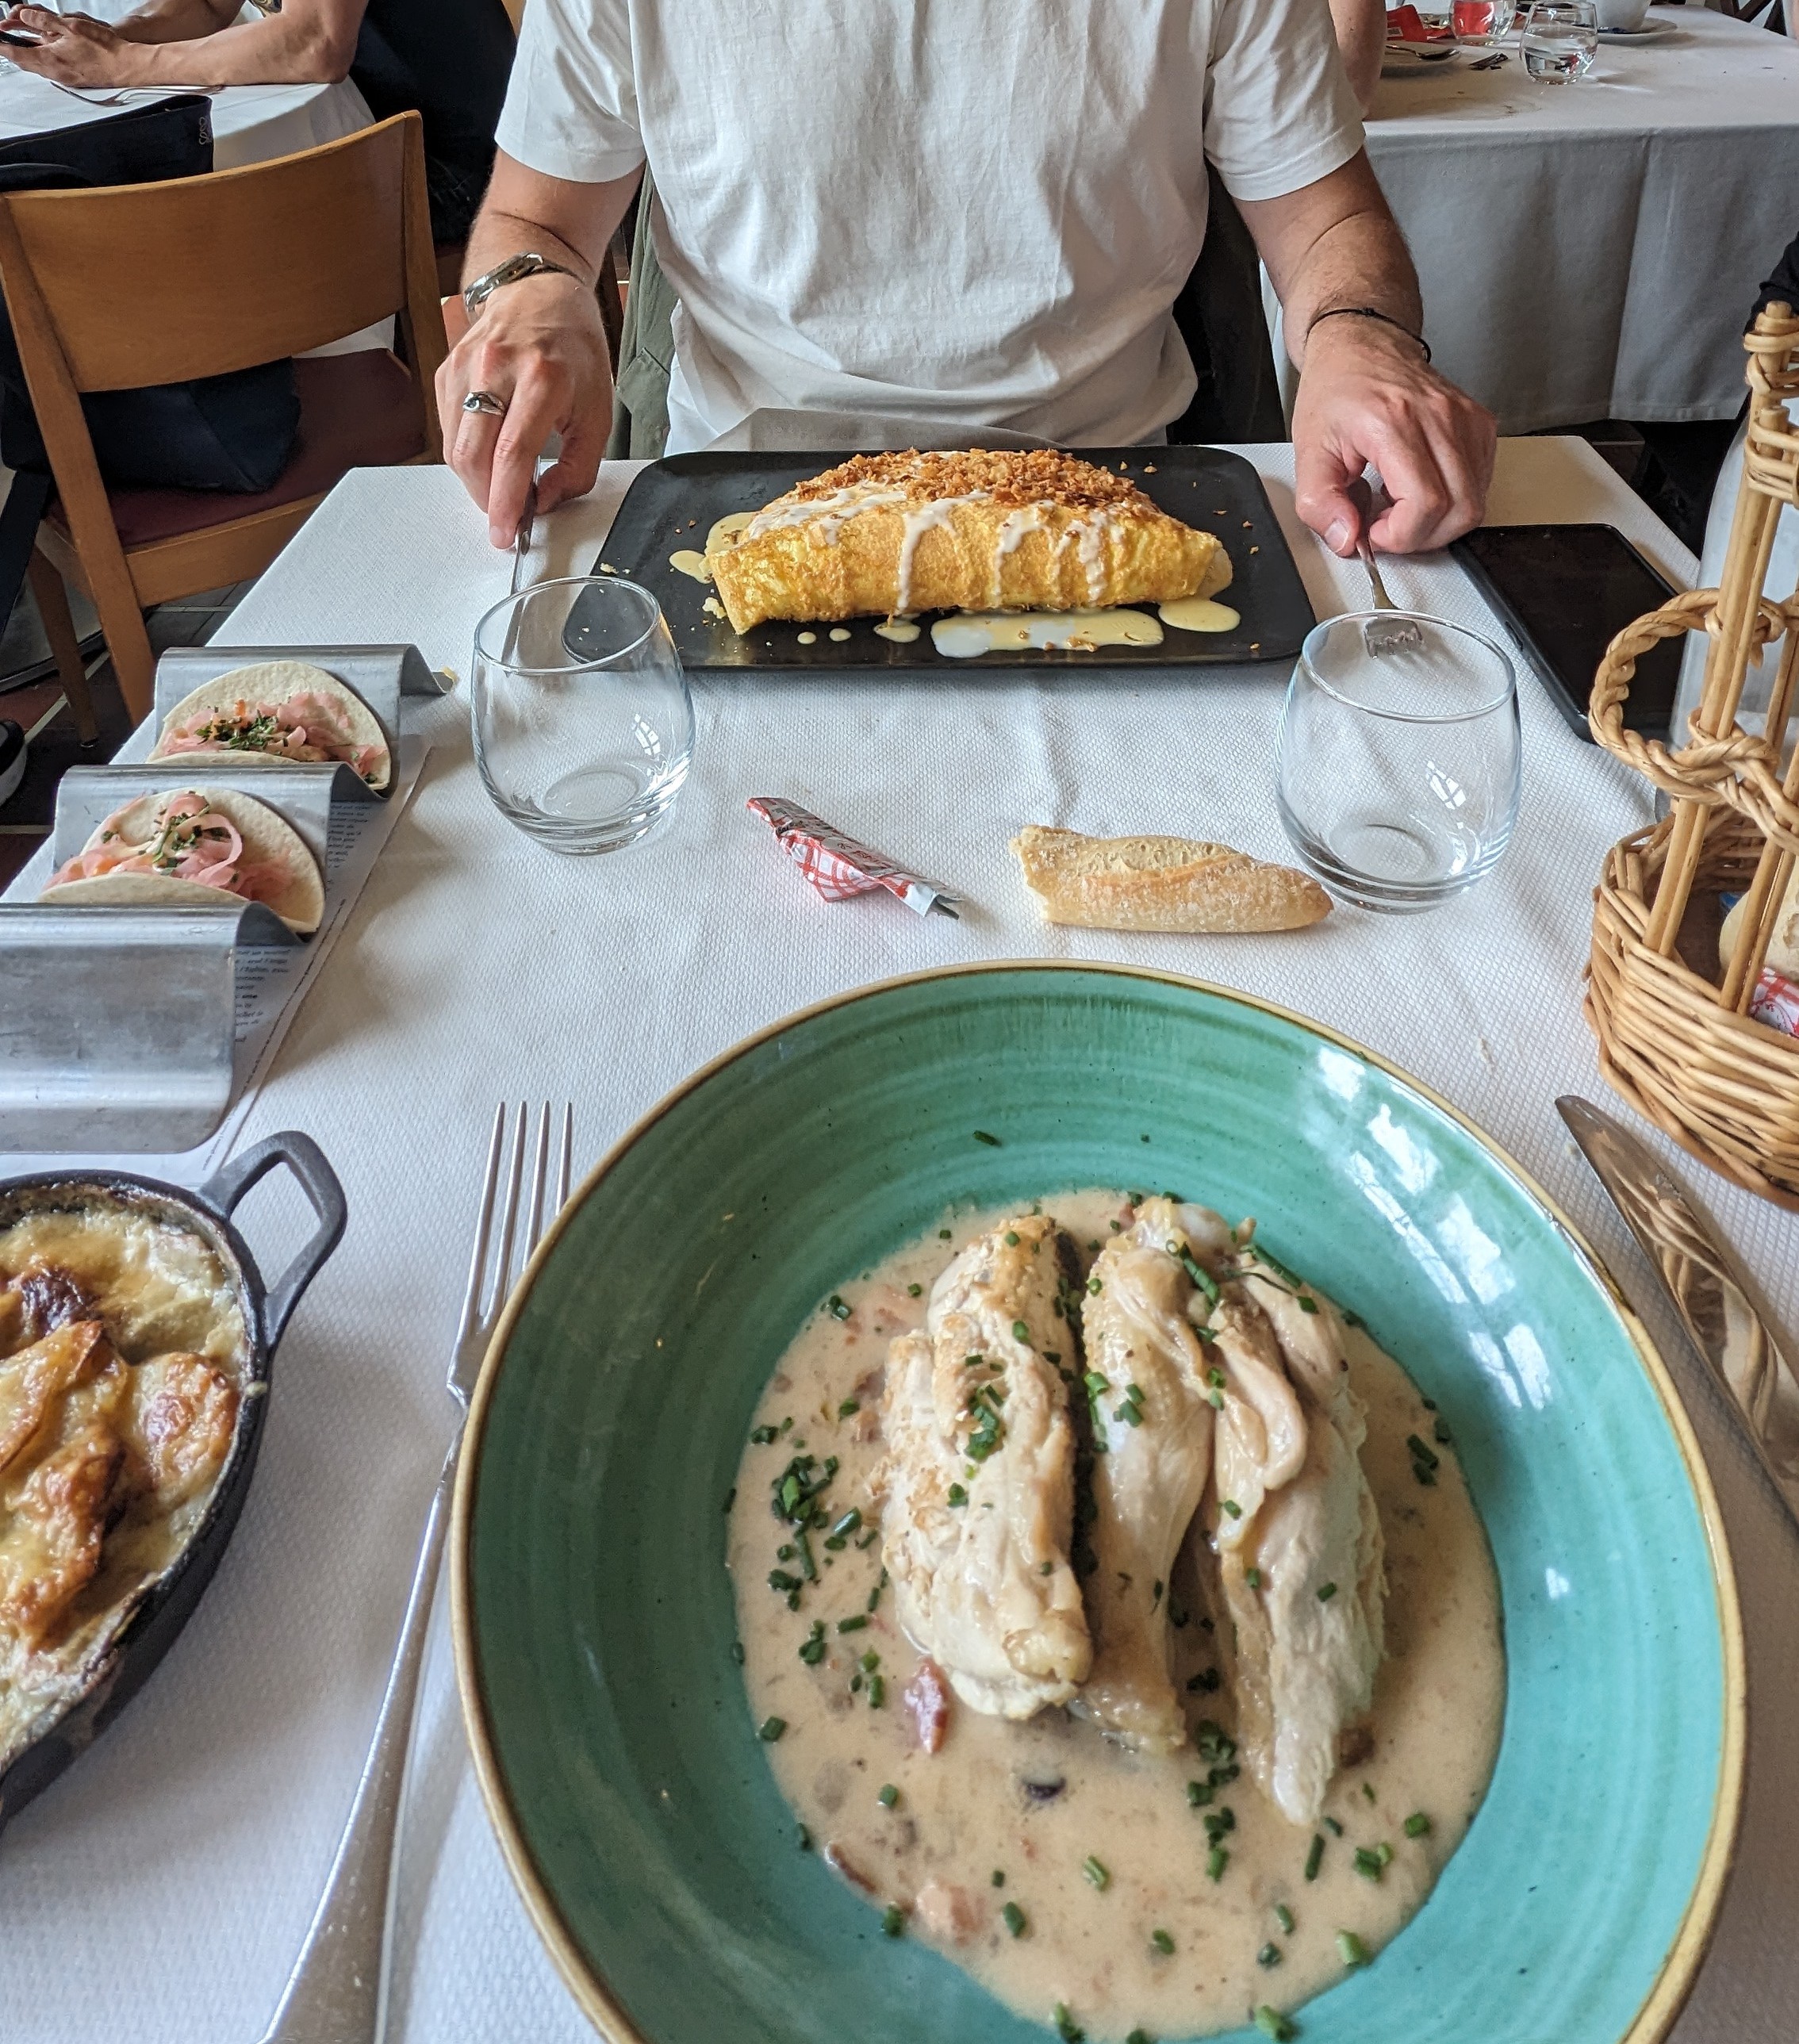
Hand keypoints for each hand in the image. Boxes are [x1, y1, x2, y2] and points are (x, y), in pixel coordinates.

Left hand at [0, 9, 141, 86]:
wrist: (126, 66)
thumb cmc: (104, 48)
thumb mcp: (70, 25)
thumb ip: (44, 21)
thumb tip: (25, 16)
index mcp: (50, 59)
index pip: (16, 54)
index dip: (1, 46)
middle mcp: (54, 72)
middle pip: (23, 62)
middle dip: (9, 50)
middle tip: (2, 39)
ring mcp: (63, 77)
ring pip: (35, 66)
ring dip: (24, 55)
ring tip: (16, 44)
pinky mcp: (71, 78)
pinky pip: (47, 70)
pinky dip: (38, 59)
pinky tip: (40, 51)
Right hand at [434, 271, 613, 548]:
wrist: (539, 292)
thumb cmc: (573, 351)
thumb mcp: (598, 411)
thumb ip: (578, 467)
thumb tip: (544, 503)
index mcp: (542, 379)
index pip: (513, 453)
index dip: (505, 501)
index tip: (505, 533)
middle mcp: (497, 369)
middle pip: (472, 454)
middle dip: (485, 498)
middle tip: (503, 517)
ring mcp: (466, 366)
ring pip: (454, 445)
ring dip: (474, 479)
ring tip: (499, 485)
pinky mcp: (448, 369)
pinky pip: (447, 428)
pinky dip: (466, 453)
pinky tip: (487, 454)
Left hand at [1291, 316, 1495, 555]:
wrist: (1360, 344)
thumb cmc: (1336, 389)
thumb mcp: (1308, 451)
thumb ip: (1320, 503)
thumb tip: (1347, 539)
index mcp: (1394, 422)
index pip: (1425, 504)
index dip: (1401, 535)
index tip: (1374, 531)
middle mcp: (1439, 417)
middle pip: (1460, 510)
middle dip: (1422, 537)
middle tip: (1389, 526)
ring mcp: (1465, 419)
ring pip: (1475, 502)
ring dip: (1438, 522)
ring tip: (1401, 505)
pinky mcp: (1479, 423)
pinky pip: (1480, 483)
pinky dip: (1453, 500)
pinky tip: (1421, 488)